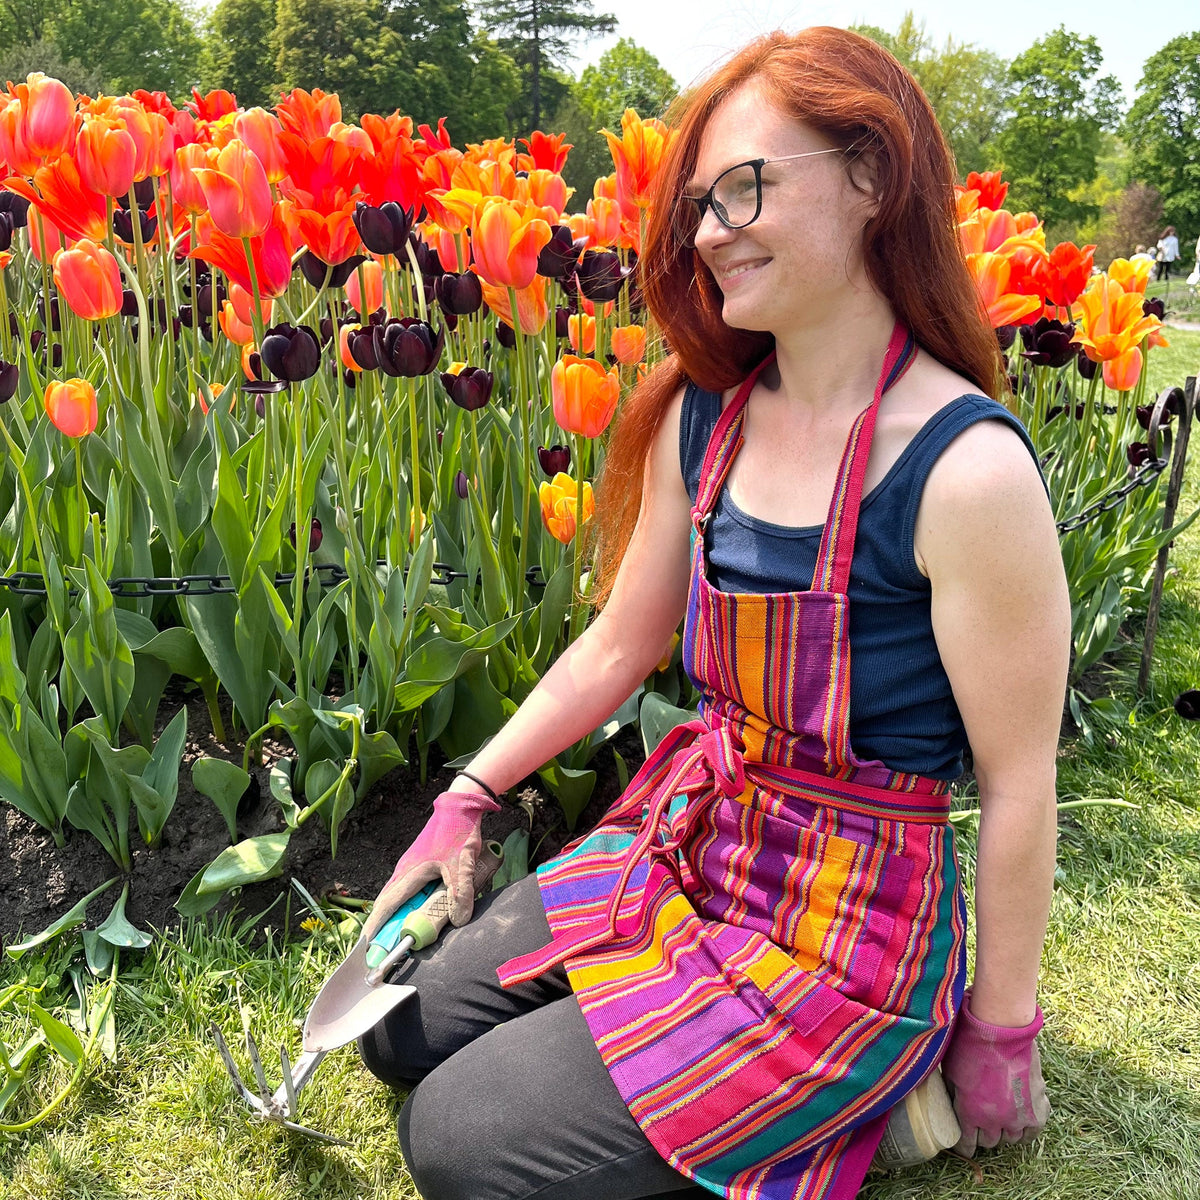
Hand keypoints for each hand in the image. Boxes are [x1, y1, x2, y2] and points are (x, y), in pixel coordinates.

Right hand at [360, 787, 499, 943]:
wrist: (461, 804)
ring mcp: (411, 866)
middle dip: (382, 926)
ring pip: (399, 896)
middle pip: (388, 903)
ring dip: (396, 915)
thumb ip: (461, 894)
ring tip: (398, 935)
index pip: (386, 906)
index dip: (375, 927)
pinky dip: (409, 904)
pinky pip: (409, 889)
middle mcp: (404, 871)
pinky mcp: (421, 863)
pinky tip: (420, 911)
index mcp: (408, 873)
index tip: (366, 947)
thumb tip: (458, 921)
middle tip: (381, 949)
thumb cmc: (458, 831)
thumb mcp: (462, 865)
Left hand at [941, 988, 1050, 1154]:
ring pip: (1012, 1139)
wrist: (1001, 1029)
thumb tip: (951, 1104)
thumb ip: (953, 1094)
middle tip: (982, 1124)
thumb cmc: (969, 1044)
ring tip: (1002, 1120)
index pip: (967, 1144)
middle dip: (984, 1134)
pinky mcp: (1038, 1108)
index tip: (964, 1142)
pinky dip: (1027, 1129)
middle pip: (991, 1142)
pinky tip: (1021, 1121)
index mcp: (971, 1114)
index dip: (964, 1144)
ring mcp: (1019, 1117)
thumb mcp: (951, 1071)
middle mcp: (996, 1121)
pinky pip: (1034, 1131)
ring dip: (1005, 1131)